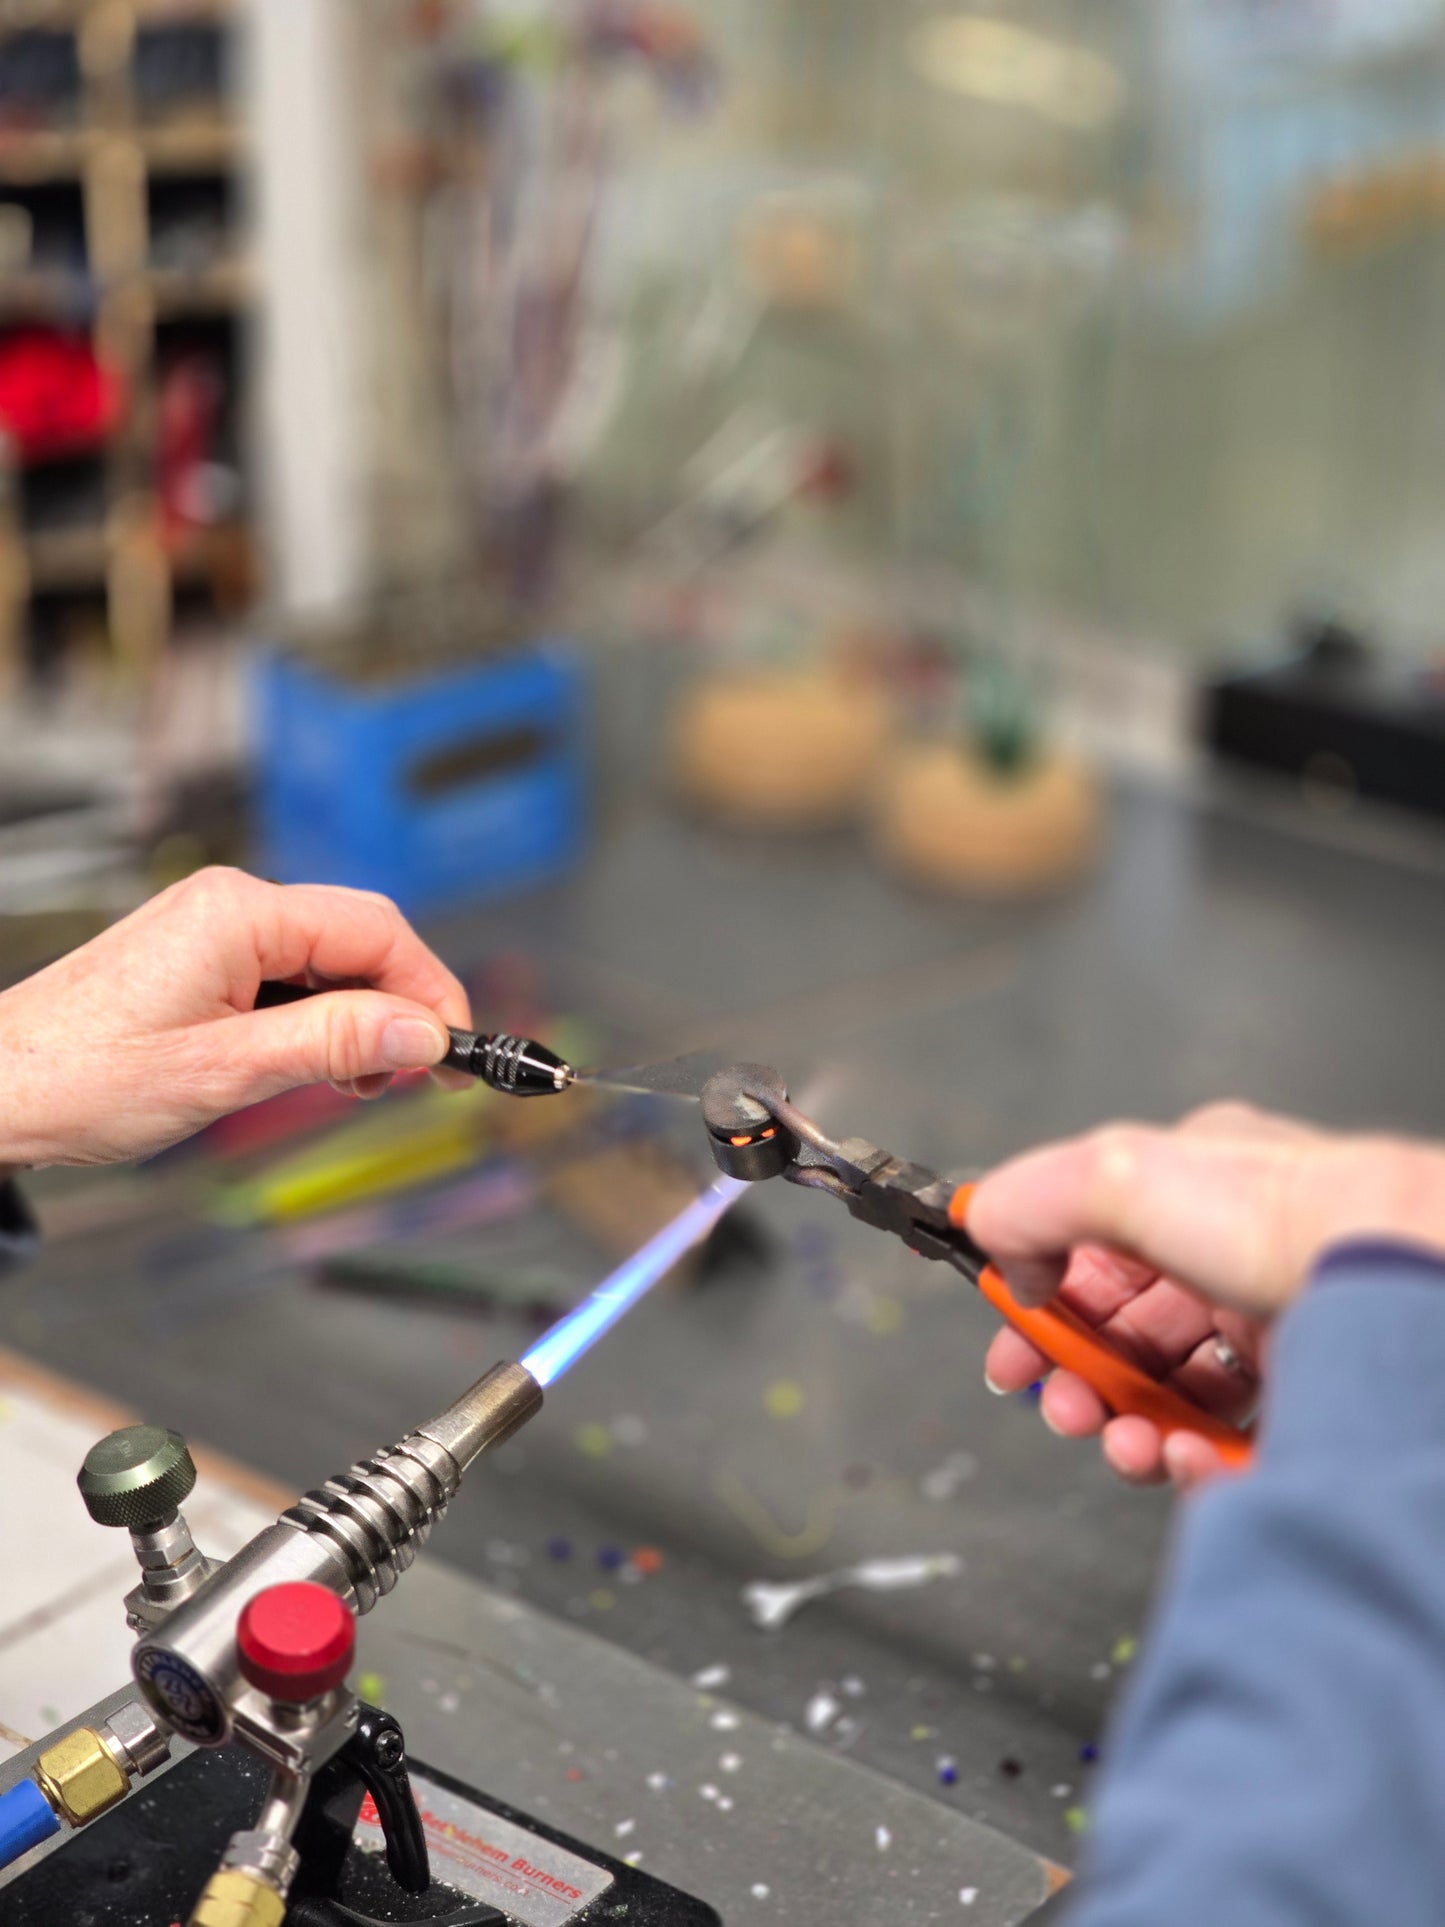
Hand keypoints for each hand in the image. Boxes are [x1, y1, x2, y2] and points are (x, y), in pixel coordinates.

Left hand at [0, 868, 472, 1166]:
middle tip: (424, 1076)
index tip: (458, 1051)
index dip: (431, 991)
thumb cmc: (81, 1078)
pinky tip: (319, 1065)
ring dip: (361, 1018)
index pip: (377, 931)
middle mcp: (230, 905)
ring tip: (360, 1083)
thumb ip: (333, 1044)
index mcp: (238, 913)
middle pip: (361, 938)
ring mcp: (215, 928)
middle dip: (402, 1006)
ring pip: (329, 959)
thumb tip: (423, 1033)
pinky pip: (290, 973)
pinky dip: (320, 1018)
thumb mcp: (225, 1072)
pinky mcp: (204, 956)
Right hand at [967, 1103, 1444, 1487]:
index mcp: (1192, 1184)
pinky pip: (1232, 1440)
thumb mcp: (1122, 1174)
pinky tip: (1185, 1457)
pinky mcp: (1308, 1393)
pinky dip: (1195, 1458)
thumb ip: (1034, 1199)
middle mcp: (1234, 1252)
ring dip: (1128, 1426)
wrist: (1401, 1278)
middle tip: (1060, 1408)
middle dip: (1077, 1379)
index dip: (1037, 1303)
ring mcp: (1276, 1323)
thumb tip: (982, 1231)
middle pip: (1125, 1332)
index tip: (1009, 1347)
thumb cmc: (1282, 1216)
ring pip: (1173, 1391)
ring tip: (1123, 1445)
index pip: (1090, 1250)